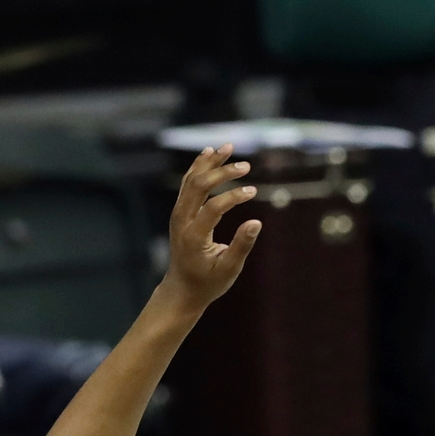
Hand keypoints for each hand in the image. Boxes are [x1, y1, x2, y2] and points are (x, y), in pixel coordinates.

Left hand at [163, 144, 261, 304]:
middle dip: (222, 172)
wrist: (182, 288)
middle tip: (246, 166)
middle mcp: (182, 221)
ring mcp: (178, 215)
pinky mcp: (180, 212)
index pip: (213, 208)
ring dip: (209, 162)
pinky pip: (187, 184)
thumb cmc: (208, 282)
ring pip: (191, 180)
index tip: (254, 191)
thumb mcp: (228, 270)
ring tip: (228, 147)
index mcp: (193, 237)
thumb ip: (241, 246)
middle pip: (198, 186)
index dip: (234, 197)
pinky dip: (199, 167)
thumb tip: (256, 222)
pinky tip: (209, 154)